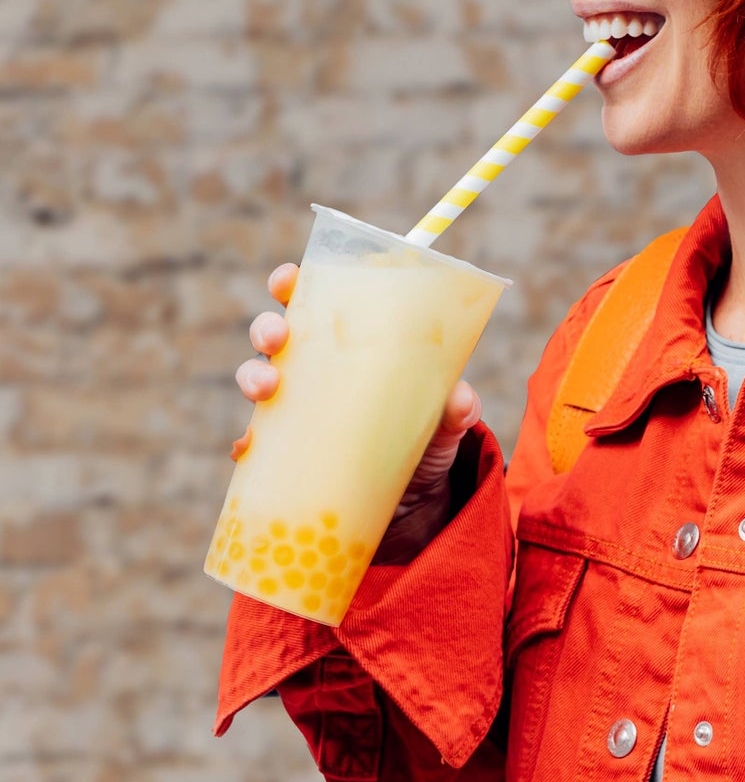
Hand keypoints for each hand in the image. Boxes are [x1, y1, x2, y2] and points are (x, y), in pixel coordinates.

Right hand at [233, 262, 482, 555]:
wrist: (417, 503)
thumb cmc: (428, 437)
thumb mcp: (448, 420)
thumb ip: (458, 407)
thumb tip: (461, 399)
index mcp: (352, 342)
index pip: (315, 300)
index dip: (292, 283)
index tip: (288, 278)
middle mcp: (318, 369)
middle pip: (277, 334)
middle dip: (267, 327)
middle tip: (278, 337)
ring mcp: (299, 409)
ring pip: (257, 379)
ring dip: (251, 376)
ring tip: (266, 388)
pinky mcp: (287, 452)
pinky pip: (256, 442)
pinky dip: (247, 441)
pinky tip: (248, 445)